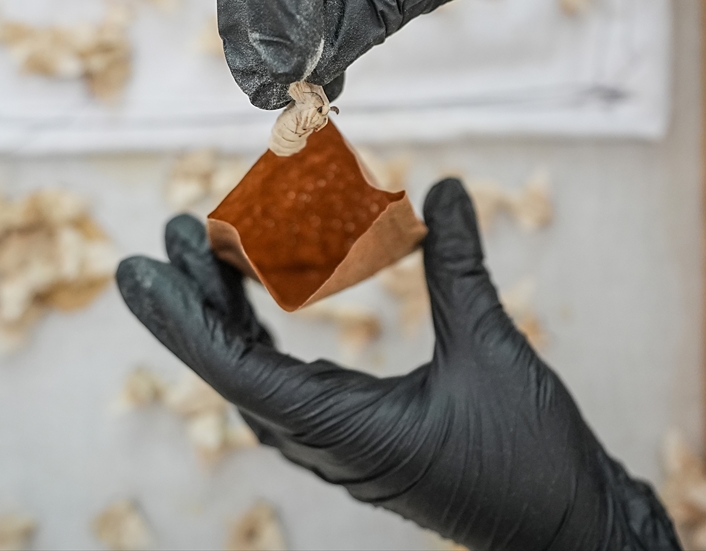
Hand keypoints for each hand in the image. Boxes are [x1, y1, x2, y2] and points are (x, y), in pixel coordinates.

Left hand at [117, 179, 679, 549]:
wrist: (565, 531)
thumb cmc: (529, 460)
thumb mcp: (492, 352)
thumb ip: (460, 270)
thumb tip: (444, 189)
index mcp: (340, 429)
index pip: (234, 369)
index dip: (182, 316)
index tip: (140, 267)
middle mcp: (324, 440)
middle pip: (234, 365)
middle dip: (198, 297)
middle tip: (174, 230)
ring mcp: (337, 443)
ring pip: (258, 374)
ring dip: (229, 313)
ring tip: (210, 251)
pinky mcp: (358, 439)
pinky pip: (290, 384)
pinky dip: (266, 336)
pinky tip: (261, 301)